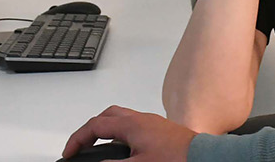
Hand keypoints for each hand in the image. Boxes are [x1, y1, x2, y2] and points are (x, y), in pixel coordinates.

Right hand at [62, 106, 196, 160]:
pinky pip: (134, 125)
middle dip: (90, 130)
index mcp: (132, 124)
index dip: (78, 139)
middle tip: (82, 146)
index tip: (70, 152)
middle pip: (107, 116)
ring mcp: (152, 123)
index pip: (95, 126)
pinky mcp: (161, 130)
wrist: (204, 157)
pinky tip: (125, 148)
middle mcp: (142, 119)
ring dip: (107, 130)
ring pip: (121, 119)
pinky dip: (122, 133)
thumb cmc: (178, 158)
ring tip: (100, 147)